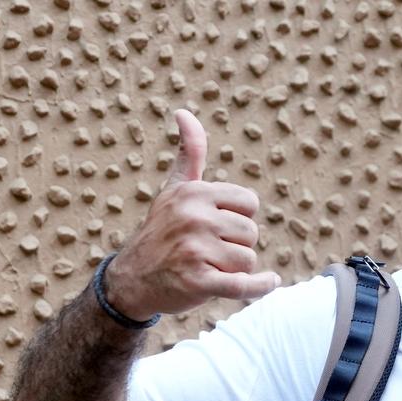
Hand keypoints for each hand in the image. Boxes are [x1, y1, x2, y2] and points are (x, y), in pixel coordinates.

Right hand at [103, 109, 279, 320]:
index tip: (217, 226)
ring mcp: (195, 250)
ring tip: (208, 267)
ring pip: (248, 259)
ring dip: (235, 269)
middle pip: (251, 233)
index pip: (249, 204)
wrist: (132, 280)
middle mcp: (194, 218)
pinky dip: (260, 286)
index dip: (239, 219)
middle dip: (237, 246)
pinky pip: (244, 285)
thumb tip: (184, 112)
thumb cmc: (161, 232)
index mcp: (194, 193)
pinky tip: (270, 282)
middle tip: (209, 251)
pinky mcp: (198, 281)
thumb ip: (189, 154)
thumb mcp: (174, 189)